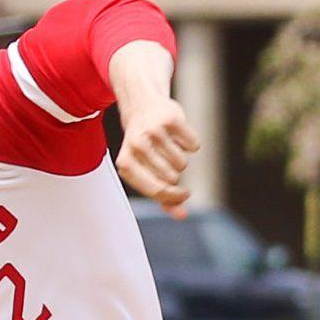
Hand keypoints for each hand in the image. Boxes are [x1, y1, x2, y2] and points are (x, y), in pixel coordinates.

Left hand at [109, 40, 199, 218]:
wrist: (141, 103)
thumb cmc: (144, 145)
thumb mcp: (146, 170)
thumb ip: (163, 197)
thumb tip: (182, 215)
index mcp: (126, 163)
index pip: (157, 190)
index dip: (174, 196)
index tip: (184, 194)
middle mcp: (137, 146)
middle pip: (173, 177)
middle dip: (176, 173)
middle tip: (167, 160)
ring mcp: (153, 131)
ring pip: (183, 162)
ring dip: (182, 158)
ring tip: (169, 145)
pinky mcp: (170, 118)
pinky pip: (193, 145)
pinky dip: (190, 142)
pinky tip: (177, 133)